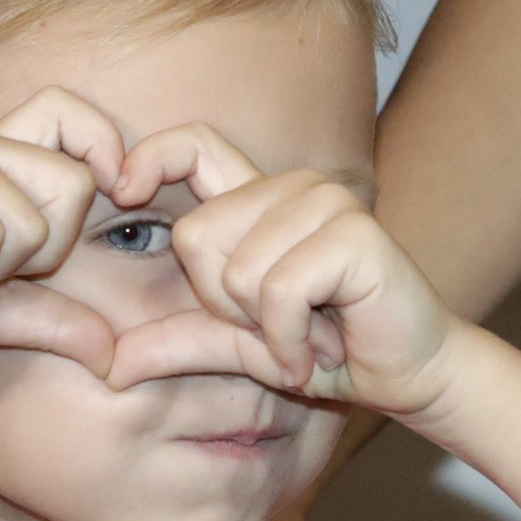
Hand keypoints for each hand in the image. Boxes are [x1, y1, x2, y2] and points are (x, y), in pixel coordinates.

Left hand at [103, 124, 462, 419]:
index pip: (190, 144)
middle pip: (196, 235)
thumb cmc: (326, 354)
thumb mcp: (237, 348)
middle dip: (225, 305)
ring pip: (236, 272)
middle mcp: (291, 187)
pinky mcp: (352, 232)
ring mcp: (324, 202)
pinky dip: (291, 339)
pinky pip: (277, 292)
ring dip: (267, 329)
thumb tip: (109, 365)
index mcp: (258, 200)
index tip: (122, 190)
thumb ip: (177, 342)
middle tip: (280, 325)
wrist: (411, 376)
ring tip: (310, 334)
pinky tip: (325, 347)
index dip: (149, 159)